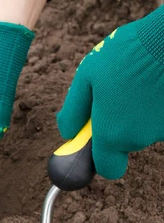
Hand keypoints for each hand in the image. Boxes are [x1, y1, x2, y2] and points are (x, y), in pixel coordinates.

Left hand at [57, 6, 163, 179]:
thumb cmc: (127, 53)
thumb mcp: (87, 77)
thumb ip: (74, 110)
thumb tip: (68, 133)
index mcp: (111, 134)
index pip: (108, 169)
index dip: (101, 158)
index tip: (95, 140)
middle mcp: (140, 138)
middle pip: (125, 144)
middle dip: (118, 125)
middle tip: (116, 93)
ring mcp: (163, 129)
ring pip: (145, 128)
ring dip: (139, 112)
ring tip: (138, 80)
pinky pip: (161, 117)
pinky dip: (156, 104)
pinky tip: (154, 82)